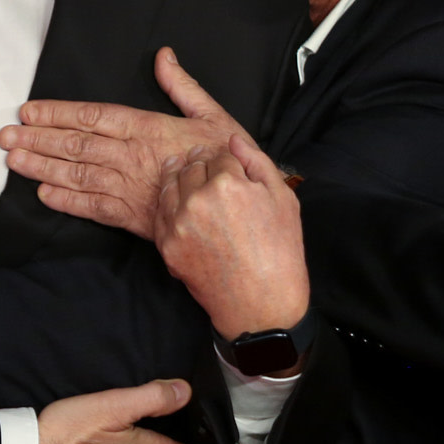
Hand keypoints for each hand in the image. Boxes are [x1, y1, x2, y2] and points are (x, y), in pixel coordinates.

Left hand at [2, 48, 243, 238]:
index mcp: (147, 128)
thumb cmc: (225, 160)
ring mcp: (128, 188)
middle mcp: (131, 157)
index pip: (92, 117)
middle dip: (37, 140)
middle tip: (4, 137)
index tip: (28, 112)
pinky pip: (92, 208)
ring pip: (77, 175)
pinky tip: (43, 195)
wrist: (237, 211)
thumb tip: (163, 56)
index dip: (57, 114)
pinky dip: (66, 202)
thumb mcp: (213, 115)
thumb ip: (183, 86)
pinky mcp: (131, 218)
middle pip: (75, 145)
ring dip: (41, 168)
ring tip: (13, 161)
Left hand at [154, 134, 308, 340]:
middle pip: (190, 166)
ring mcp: (179, 223)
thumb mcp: (283, 199)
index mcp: (229, 182)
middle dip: (199, 163)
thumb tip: (233, 140)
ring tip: (185, 175)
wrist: (261, 303)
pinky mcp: (167, 245)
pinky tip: (178, 204)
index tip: (224, 162)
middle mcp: (198, 198)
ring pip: (170, 185)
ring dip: (178, 177)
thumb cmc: (280, 252)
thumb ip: (257, 162)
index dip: (222, 157)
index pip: (218, 155)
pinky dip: (168, 203)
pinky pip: (160, 213)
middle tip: (203, 164)